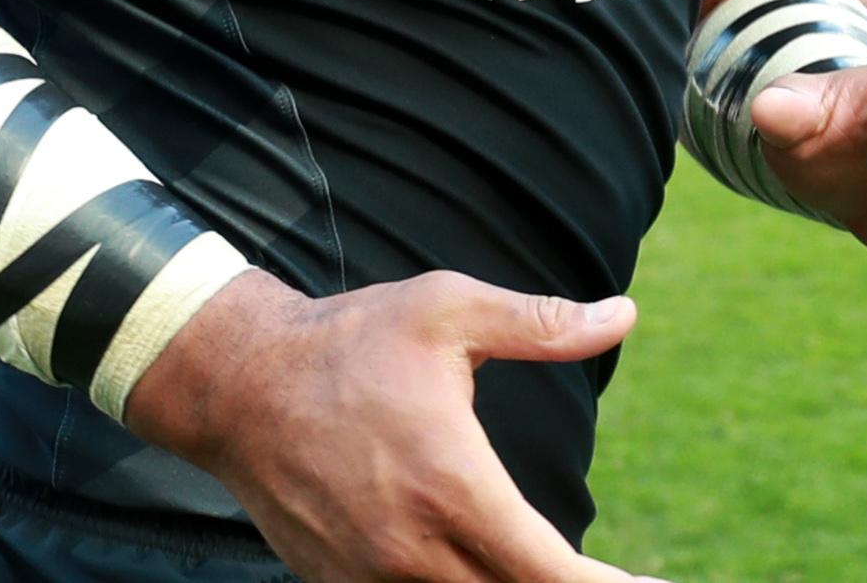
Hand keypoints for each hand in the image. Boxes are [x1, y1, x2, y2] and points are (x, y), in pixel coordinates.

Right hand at [126, 267, 673, 582]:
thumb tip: (625, 316)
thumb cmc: (352, 339)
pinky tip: (481, 569)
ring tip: (549, 572)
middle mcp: (417, 553)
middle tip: (615, 581)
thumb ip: (541, 323)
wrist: (241, 383)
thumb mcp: (449, 310)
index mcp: (455, 487)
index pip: (555, 576)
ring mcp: (375, 581)